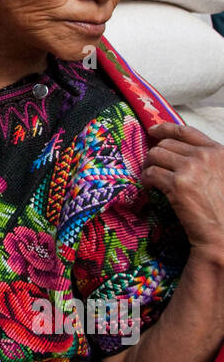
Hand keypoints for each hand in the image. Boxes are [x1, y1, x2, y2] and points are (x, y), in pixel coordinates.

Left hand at [142, 121, 223, 257]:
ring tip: (151, 178)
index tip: (153, 131)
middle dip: (155, 154)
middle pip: (166, 144)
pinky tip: (151, 187)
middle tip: (152, 167)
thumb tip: (180, 152)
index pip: (185, 131)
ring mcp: (191, 168)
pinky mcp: (177, 184)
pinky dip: (146, 179)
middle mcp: (205, 156)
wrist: (222, 232)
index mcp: (218, 152)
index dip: (165, 129)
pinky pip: (151, 173)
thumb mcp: (221, 174)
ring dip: (148, 166)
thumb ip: (207, 160)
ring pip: (155, 155)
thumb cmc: (222, 208)